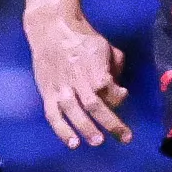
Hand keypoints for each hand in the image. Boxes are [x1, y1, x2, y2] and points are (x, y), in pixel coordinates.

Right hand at [22, 0, 132, 148]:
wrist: (50, 28)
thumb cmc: (81, 38)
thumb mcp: (106, 46)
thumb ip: (115, 68)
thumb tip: (119, 91)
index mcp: (93, 66)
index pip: (108, 88)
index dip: (118, 96)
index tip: (123, 94)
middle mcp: (76, 79)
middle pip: (94, 104)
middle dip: (110, 122)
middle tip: (124, 138)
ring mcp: (60, 88)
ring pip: (73, 112)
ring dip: (86, 128)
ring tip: (97, 142)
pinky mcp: (47, 92)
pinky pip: (53, 115)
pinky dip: (62, 130)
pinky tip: (72, 143)